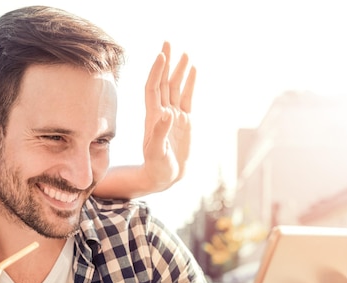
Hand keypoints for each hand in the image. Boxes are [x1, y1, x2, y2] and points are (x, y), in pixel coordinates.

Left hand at [141, 41, 195, 191]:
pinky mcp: (184, 121)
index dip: (156, 72)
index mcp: (153, 117)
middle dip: (166, 63)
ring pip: (176, 88)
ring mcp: (173, 115)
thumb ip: (159, 133)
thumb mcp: (156, 152)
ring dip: (179, 70)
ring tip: (184, 53)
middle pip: (163, 82)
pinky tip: (193, 70)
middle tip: (169, 42)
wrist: (164, 176)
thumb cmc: (157, 166)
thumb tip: (166, 114)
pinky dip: (189, 84)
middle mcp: (162, 112)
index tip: (161, 56)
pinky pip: (187, 98)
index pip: (153, 89)